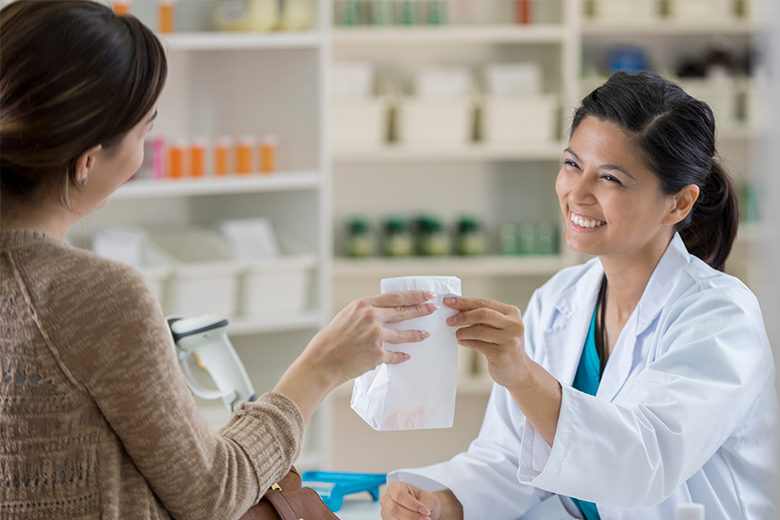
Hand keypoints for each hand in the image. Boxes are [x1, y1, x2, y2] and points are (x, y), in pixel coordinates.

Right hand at [274, 291, 436, 422]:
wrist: (322, 361)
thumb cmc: (331, 339)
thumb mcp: (347, 316)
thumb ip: (365, 312)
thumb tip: (382, 311)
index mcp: (363, 305)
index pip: (395, 297)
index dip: (414, 295)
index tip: (427, 294)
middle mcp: (371, 317)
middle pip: (403, 312)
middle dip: (421, 310)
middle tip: (433, 309)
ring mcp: (375, 336)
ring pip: (402, 334)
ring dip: (416, 335)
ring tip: (425, 335)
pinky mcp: (377, 354)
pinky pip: (394, 355)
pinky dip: (401, 356)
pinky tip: (407, 356)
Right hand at [380, 482, 440, 519]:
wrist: (422, 509)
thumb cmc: (423, 499)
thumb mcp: (427, 498)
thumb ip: (424, 505)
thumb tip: (422, 515)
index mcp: (395, 487)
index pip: (400, 495)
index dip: (412, 504)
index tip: (426, 511)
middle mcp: (386, 498)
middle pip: (393, 509)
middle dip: (411, 516)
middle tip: (426, 519)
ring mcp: (385, 511)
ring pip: (394, 519)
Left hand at [444, 297, 529, 388]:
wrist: (519, 371)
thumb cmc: (504, 345)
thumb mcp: (498, 327)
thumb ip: (483, 317)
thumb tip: (457, 308)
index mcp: (512, 313)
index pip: (484, 303)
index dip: (464, 301)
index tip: (448, 301)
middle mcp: (514, 325)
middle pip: (482, 314)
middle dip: (463, 316)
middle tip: (449, 320)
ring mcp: (509, 340)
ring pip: (478, 330)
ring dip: (462, 331)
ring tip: (456, 334)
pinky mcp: (501, 354)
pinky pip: (477, 345)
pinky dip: (466, 342)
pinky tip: (461, 341)